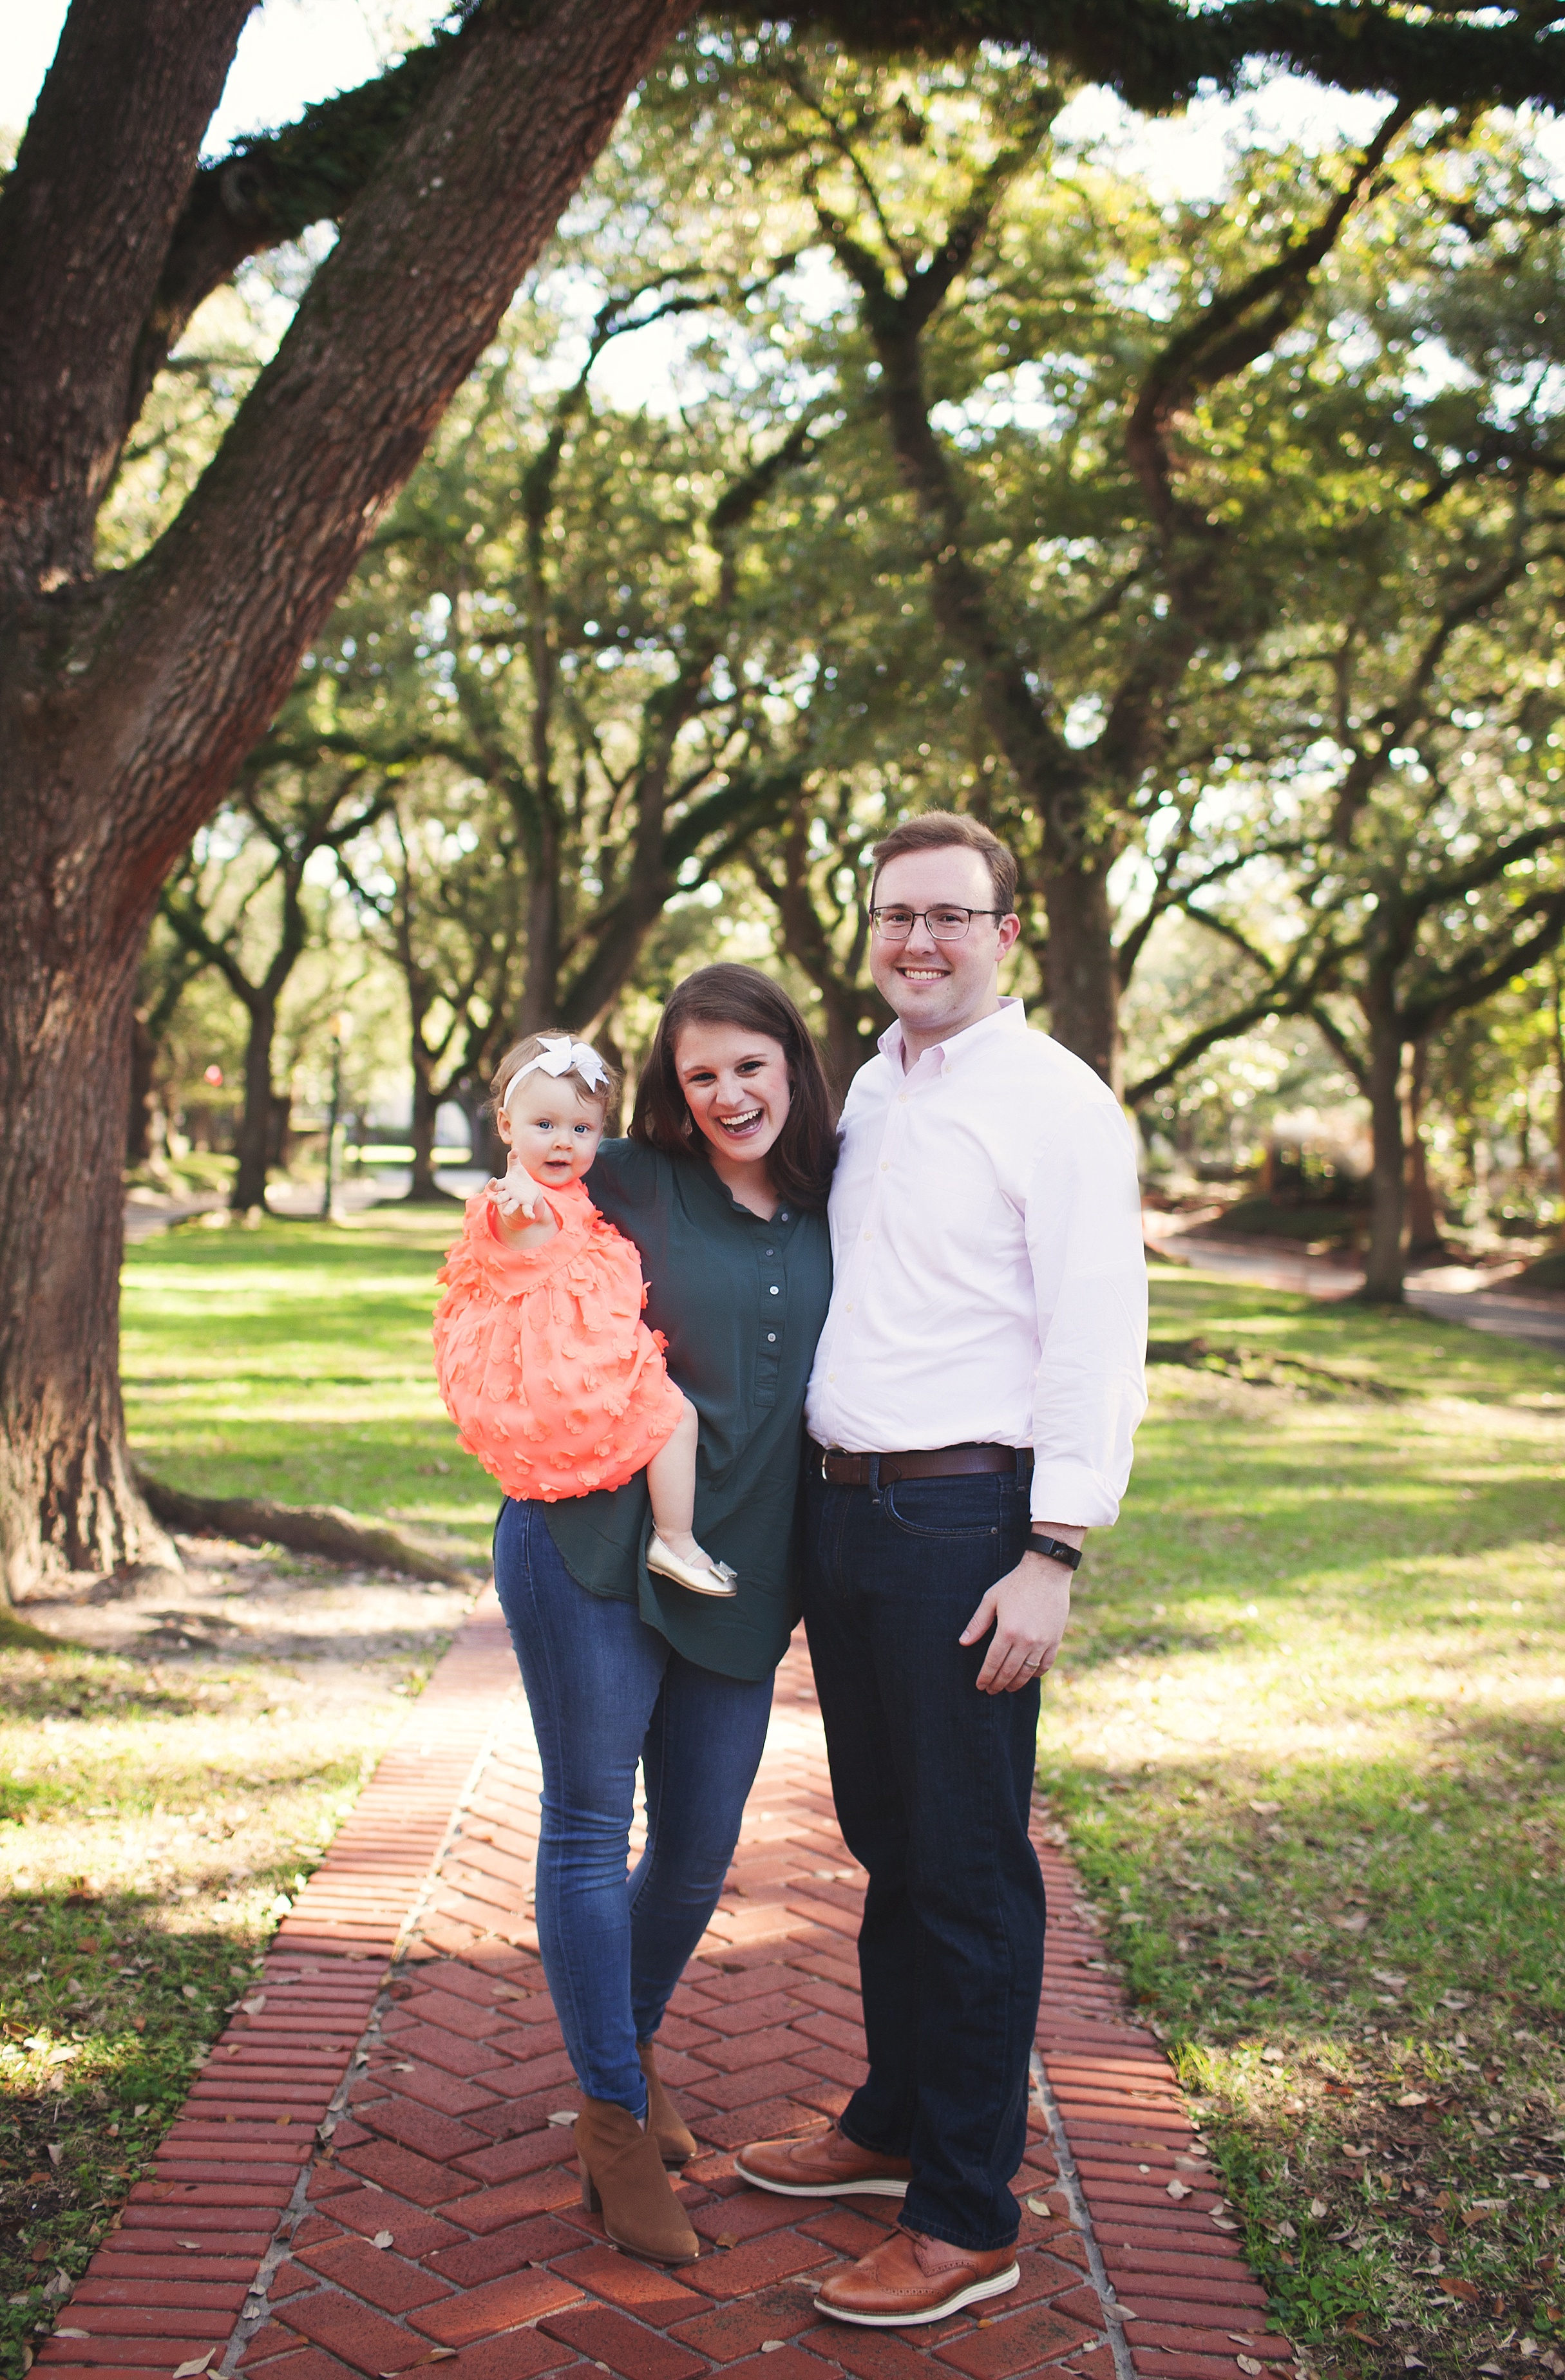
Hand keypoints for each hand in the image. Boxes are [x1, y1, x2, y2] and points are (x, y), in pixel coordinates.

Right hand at [490, 1152, 539, 1220]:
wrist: (529, 1190)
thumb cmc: (519, 1178)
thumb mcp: (516, 1168)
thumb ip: (513, 1159)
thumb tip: (515, 1149)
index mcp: (505, 1185)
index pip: (495, 1185)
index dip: (492, 1184)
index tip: (492, 1180)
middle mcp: (508, 1194)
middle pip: (500, 1198)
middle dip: (495, 1199)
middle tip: (492, 1200)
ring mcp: (517, 1201)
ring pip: (511, 1206)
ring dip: (508, 1210)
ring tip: (506, 1213)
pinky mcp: (526, 1205)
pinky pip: (526, 1210)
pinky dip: (528, 1213)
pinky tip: (532, 1216)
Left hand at [960, 1551, 1073, 1694]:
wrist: (1047, 1572)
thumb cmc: (1016, 1584)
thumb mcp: (991, 1599)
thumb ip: (978, 1623)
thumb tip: (964, 1642)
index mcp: (1007, 1631)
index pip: (993, 1663)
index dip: (985, 1677)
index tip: (980, 1686)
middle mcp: (1025, 1640)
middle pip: (1009, 1671)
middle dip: (998, 1684)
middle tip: (991, 1690)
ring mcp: (1043, 1642)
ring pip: (1027, 1672)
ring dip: (1016, 1683)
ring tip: (1008, 1688)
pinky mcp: (1055, 1640)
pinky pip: (1045, 1665)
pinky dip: (1036, 1674)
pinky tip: (1028, 1676)